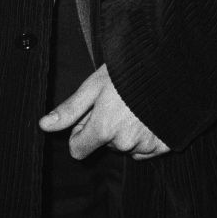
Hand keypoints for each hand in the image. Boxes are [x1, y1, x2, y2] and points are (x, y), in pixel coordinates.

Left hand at [39, 64, 169, 160]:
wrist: (172, 67)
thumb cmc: (129, 72)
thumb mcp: (94, 86)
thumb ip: (70, 109)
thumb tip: (44, 125)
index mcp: (104, 129)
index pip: (78, 150)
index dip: (80, 132)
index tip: (89, 115)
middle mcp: (125, 143)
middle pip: (103, 145)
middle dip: (106, 128)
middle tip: (116, 102)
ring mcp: (147, 145)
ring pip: (126, 146)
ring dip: (127, 132)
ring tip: (136, 105)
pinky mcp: (165, 145)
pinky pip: (147, 148)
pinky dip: (146, 136)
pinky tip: (150, 114)